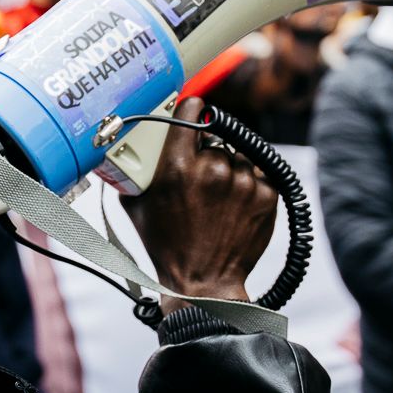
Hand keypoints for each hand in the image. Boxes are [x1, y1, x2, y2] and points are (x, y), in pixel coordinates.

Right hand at [121, 97, 276, 305]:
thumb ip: (132, 168)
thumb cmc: (166, 245)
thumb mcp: (135, 204)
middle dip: (208, 151)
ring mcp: (242, 181)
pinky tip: (234, 204)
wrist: (203, 283)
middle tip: (200, 179)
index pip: (193, 109)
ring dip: (229, 168)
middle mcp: (212, 168)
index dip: (194, 110)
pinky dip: (249, 182)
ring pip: (238, 155)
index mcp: (177, 166)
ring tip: (217, 198)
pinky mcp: (266, 194)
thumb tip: (126, 144)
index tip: (195, 115)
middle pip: (216, 136)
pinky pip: (259, 172)